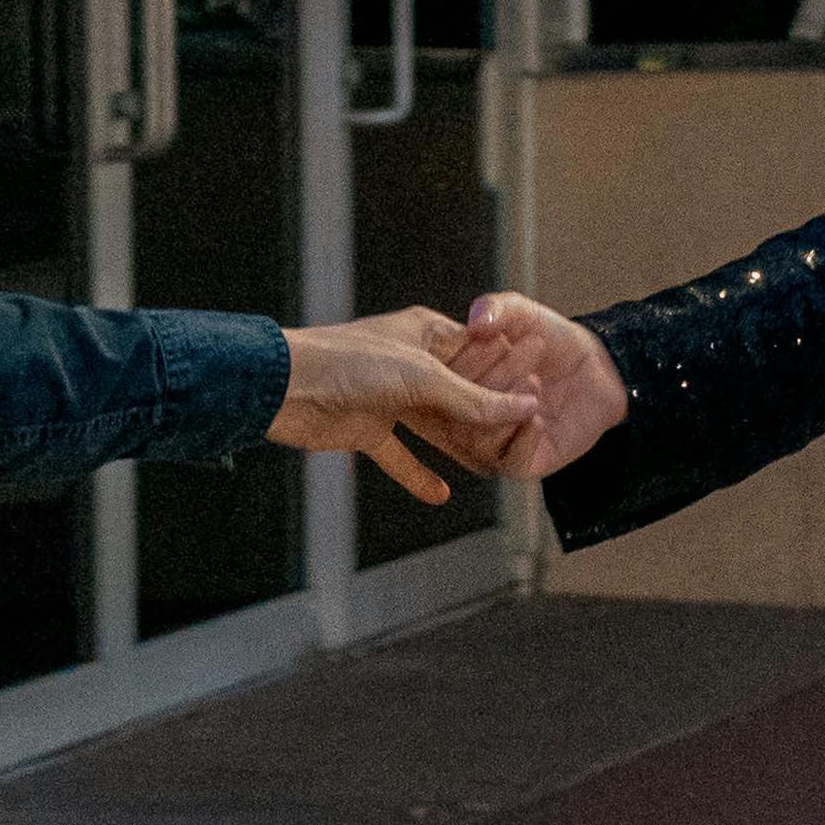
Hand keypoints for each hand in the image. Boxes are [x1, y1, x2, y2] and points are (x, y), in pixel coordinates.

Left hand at [270, 305, 544, 506]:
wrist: (282, 387)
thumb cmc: (348, 362)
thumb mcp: (423, 379)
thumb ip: (474, 399)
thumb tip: (525, 409)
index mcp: (425, 331)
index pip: (480, 351)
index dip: (510, 374)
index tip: (543, 395)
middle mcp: (410, 361)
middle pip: (460, 391)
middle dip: (490, 414)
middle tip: (527, 434)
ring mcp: (389, 395)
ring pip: (435, 425)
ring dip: (460, 445)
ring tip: (495, 463)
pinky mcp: (368, 427)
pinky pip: (400, 454)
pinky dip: (417, 473)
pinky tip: (440, 493)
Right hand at [458, 292, 628, 481]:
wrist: (598, 364)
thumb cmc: (551, 338)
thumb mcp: (521, 312)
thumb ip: (498, 307)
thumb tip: (476, 322)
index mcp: (455, 387)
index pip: (438, 387)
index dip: (458, 362)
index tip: (485, 336)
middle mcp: (469, 419)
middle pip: (455, 415)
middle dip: (485, 380)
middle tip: (511, 350)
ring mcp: (495, 443)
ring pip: (479, 441)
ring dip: (503, 407)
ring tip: (532, 380)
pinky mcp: (524, 462)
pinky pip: (509, 463)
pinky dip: (521, 440)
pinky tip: (536, 416)